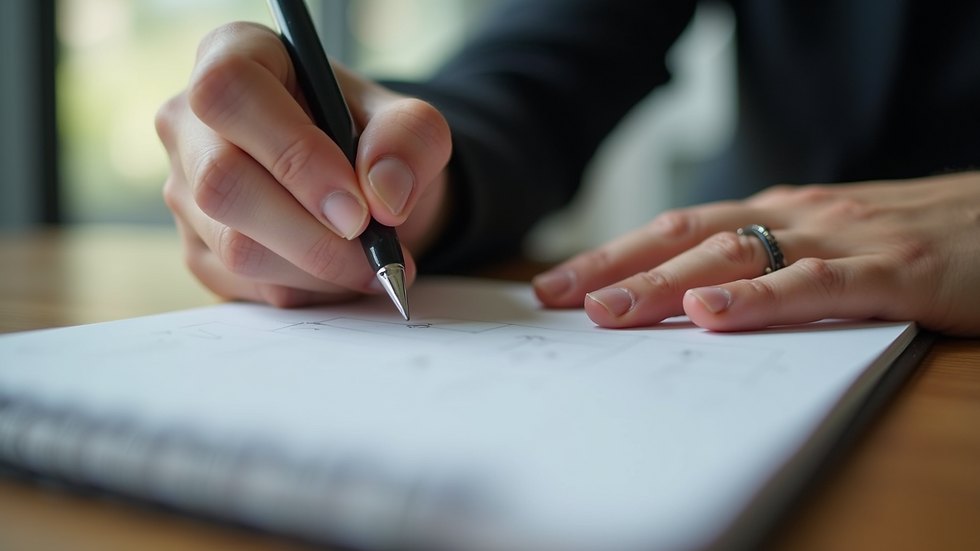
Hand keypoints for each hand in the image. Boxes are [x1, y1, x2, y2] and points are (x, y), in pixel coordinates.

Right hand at [156, 23, 451, 306]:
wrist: (365, 188)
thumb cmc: (374, 141)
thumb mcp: (410, 125)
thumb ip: (409, 141)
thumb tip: (383, 197)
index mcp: (234, 56)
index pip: (230, 94)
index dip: (293, 154)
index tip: (357, 207)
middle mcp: (191, 122)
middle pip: (222, 184)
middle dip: (313, 234)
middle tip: (377, 251)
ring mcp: (185, 190)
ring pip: (235, 248)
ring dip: (320, 270)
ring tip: (373, 263)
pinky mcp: (198, 250)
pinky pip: (246, 286)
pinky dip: (308, 291)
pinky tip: (341, 273)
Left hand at [533, 172, 979, 335]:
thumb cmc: (917, 240)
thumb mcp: (829, 246)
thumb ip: (769, 268)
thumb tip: (689, 305)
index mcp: (779, 214)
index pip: (677, 230)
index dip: (613, 254)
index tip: (556, 285)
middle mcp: (798, 216)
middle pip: (687, 236)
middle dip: (616, 267)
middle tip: (555, 298)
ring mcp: (844, 238)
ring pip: (737, 254)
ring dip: (666, 281)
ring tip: (611, 310)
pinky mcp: (894, 270)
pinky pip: (815, 284)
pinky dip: (760, 299)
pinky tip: (713, 313)